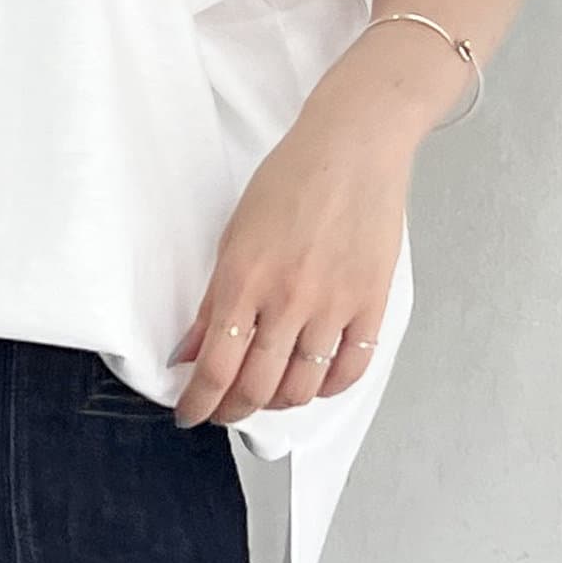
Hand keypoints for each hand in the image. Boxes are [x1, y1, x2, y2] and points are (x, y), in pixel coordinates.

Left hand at [170, 114, 409, 428]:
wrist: (352, 148)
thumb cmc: (289, 181)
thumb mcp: (233, 237)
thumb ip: (214, 302)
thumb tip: (191, 352)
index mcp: (244, 279)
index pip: (215, 367)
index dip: (199, 402)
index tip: (190, 413)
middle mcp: (288, 299)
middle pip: (257, 387)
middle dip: (232, 411)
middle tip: (222, 411)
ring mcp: (334, 305)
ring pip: (302, 387)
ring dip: (276, 403)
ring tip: (263, 397)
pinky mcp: (371, 304)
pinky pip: (349, 369)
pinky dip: (327, 388)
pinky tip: (311, 383)